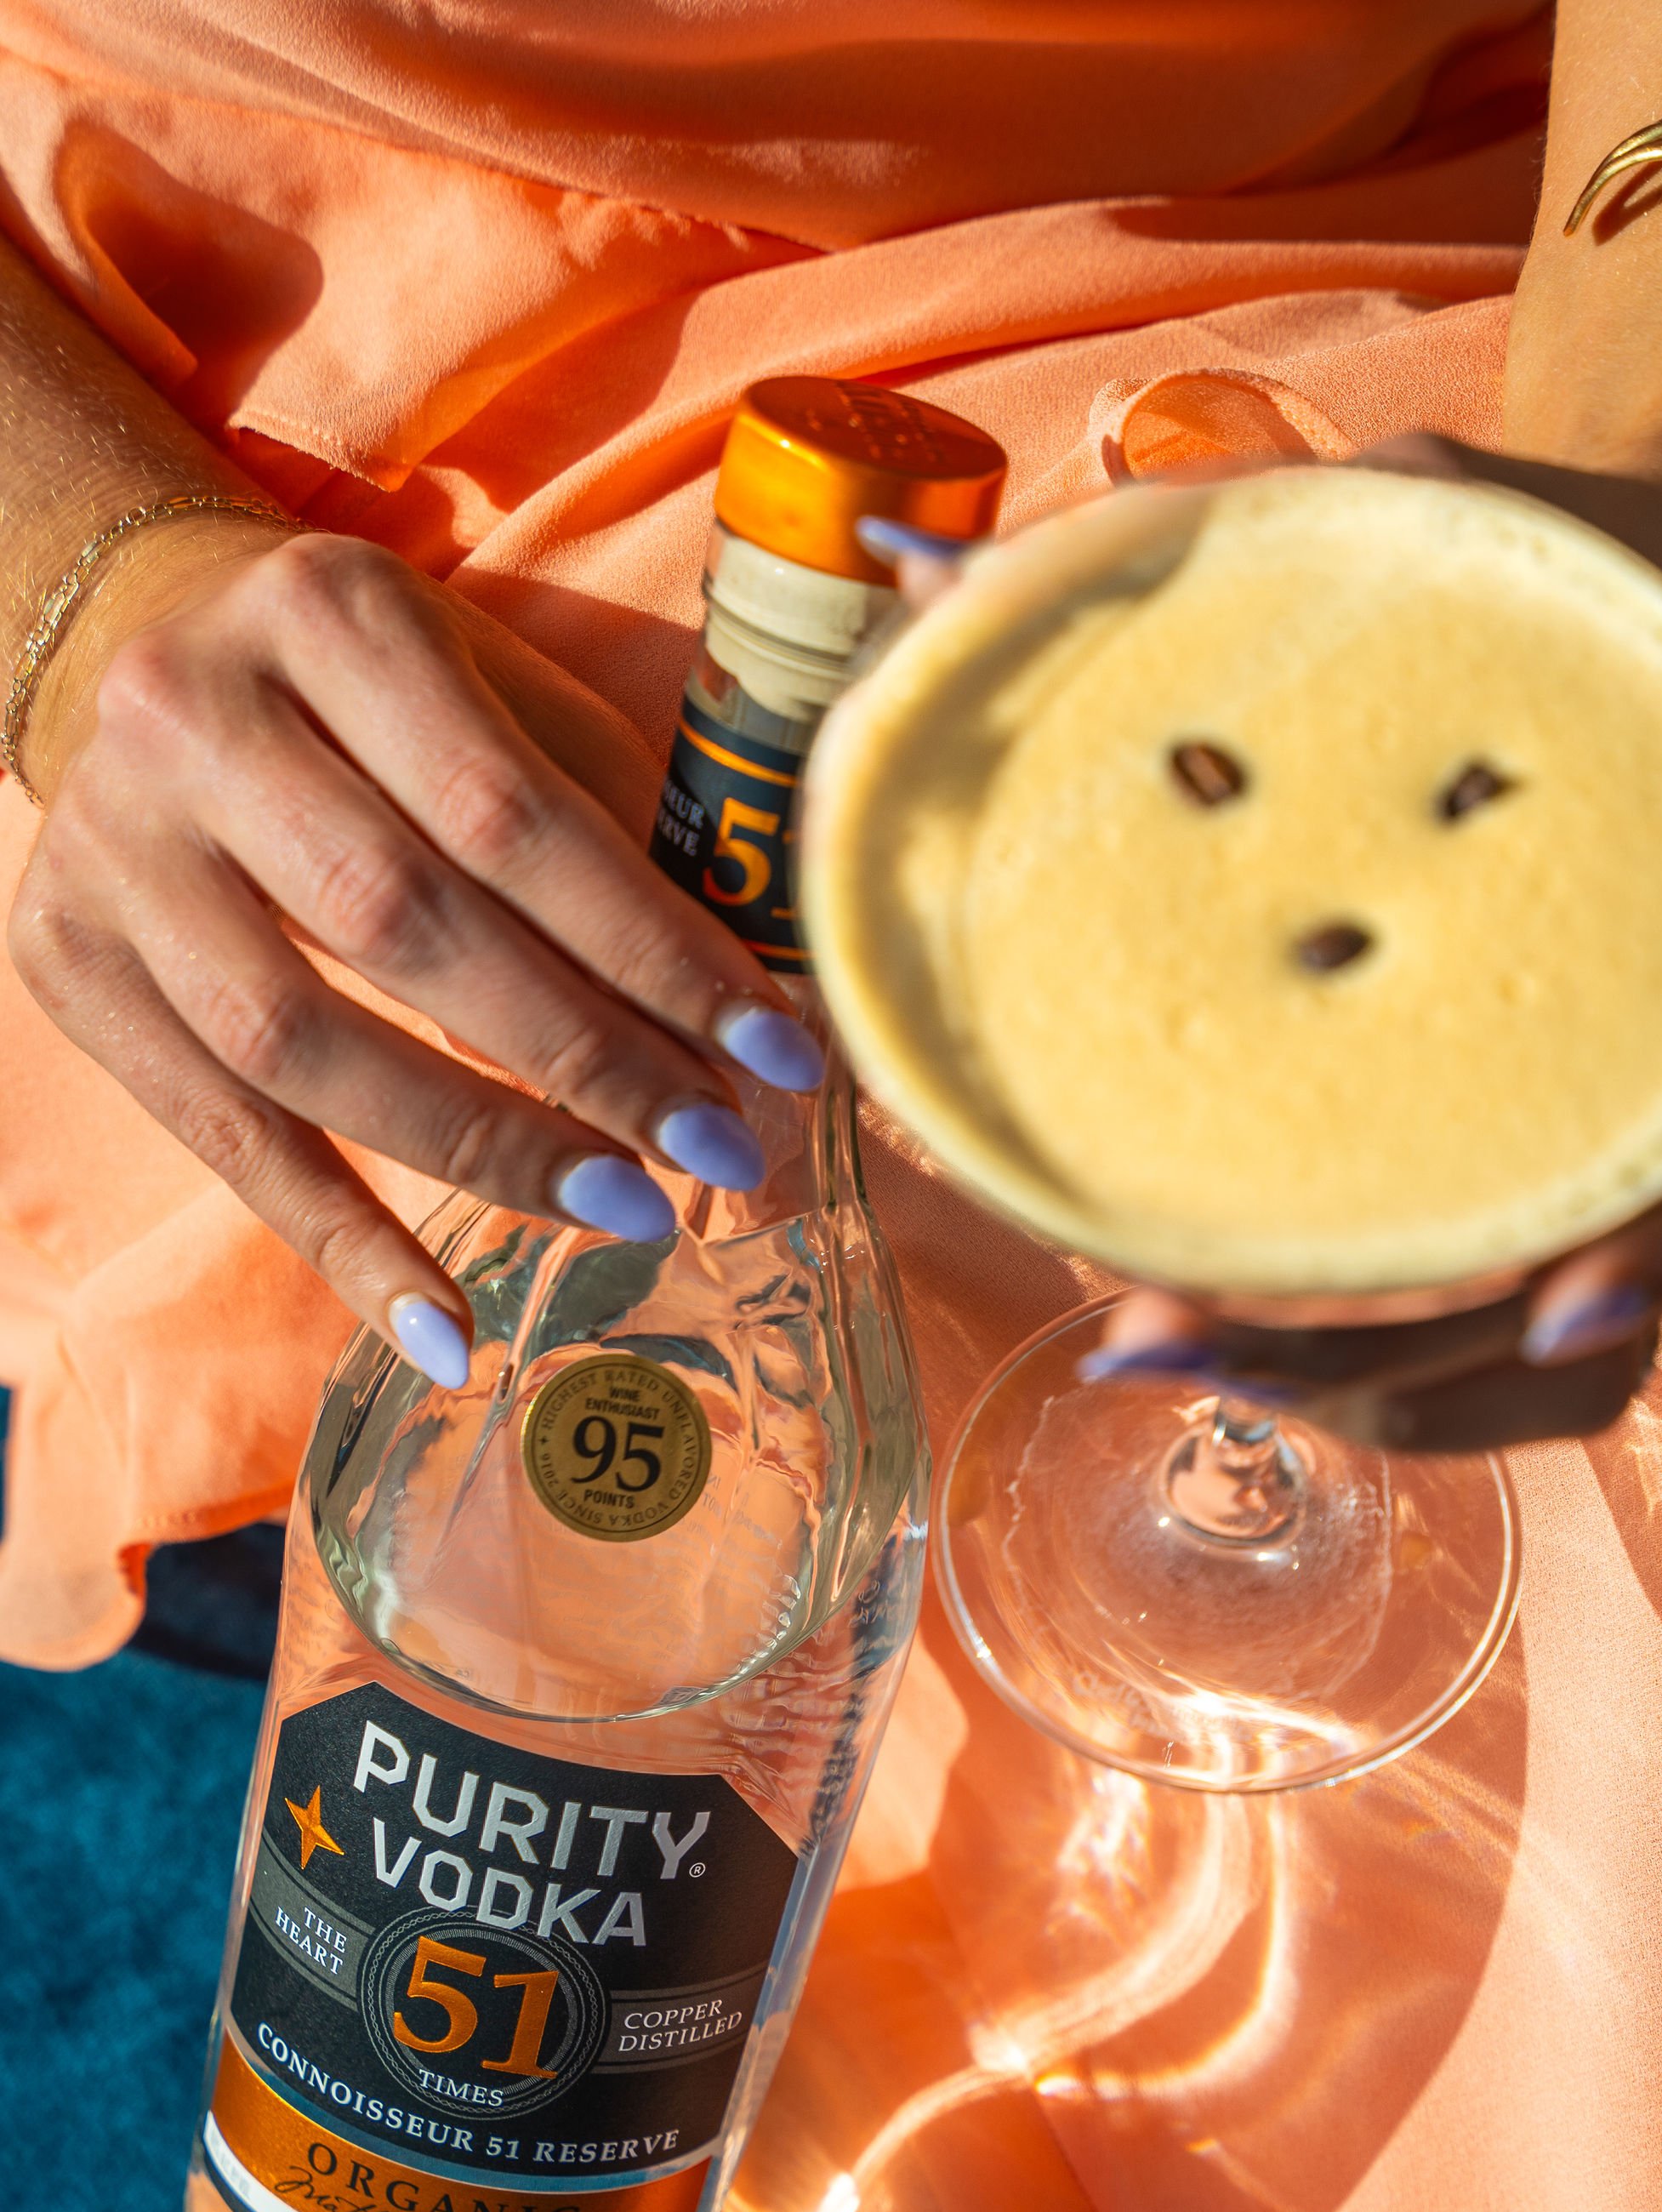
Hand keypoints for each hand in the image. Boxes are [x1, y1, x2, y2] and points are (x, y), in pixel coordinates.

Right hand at [7, 521, 826, 1385]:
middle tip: (717, 1150)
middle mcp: (191, 719)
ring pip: (298, 1041)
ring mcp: (112, 849)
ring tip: (625, 1207)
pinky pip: (222, 1140)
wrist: (144, 656)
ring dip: (480, 1149)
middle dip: (584, 1057)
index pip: (510, 812)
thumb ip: (618, 828)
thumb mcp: (500, 697)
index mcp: (328, 615)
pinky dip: (343, 1245)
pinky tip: (448, 1331)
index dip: (653, 948)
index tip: (776, 1056)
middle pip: (402, 926)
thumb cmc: (378, 699)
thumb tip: (762, 1016)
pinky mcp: (67, 964)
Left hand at [875, 435, 1661, 1455]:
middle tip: (1168, 1334)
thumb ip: (1209, 537)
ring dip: (1352, 1392)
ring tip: (1143, 1345)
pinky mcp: (1508, 1187)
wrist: (1627, 600)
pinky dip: (1341, 1367)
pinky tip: (1172, 1324)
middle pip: (1591, 1310)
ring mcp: (1591, 1151)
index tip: (1563, 1298)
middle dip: (1392, 1365)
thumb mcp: (1410, 518)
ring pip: (1523, 1368)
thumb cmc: (1528, 572)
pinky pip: (1462, 1345)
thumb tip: (918, 560)